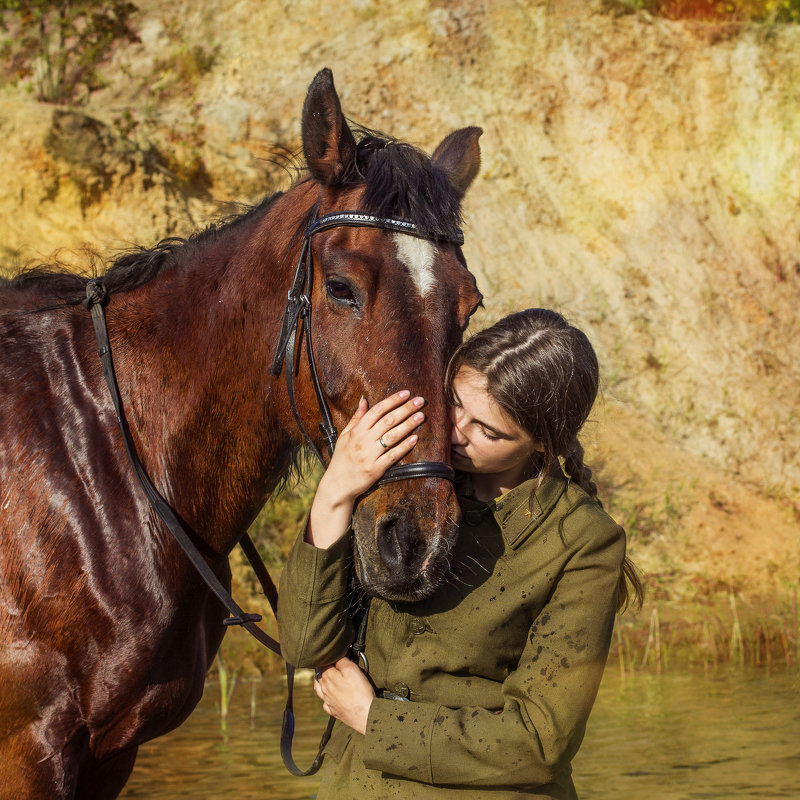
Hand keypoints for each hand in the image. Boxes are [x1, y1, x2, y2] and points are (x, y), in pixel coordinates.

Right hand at [308, 390, 424, 548]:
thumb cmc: (342, 458)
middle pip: (388, 420)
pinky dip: (404, 446)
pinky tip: (415, 438)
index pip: (377, 410)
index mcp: (356, 431)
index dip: (392, 400)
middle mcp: (363, 441)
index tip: (406, 393)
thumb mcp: (345, 436)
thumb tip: (364, 400)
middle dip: (405, 409)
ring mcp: (370, 455)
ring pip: (392, 436)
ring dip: (408, 425)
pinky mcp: (376, 469)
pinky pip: (393, 455)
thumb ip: (356, 418)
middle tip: (420, 401)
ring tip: (421, 416)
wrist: (338, 484)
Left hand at [314, 658, 374, 735]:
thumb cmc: (360, 691)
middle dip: (324, 668)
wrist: (365, 715)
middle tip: (333, 664)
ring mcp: (328, 701)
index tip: (336, 655)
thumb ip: (341, 660)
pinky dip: (327, 698)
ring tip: (327, 678)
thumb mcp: (352, 669)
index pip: (322, 663)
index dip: (329, 657)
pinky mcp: (333, 711)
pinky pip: (326, 703)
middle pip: (319, 675)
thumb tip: (336, 655)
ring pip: (319, 689)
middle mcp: (324, 689)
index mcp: (327, 677)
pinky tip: (332, 696)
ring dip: (322, 682)